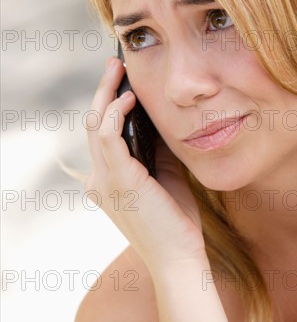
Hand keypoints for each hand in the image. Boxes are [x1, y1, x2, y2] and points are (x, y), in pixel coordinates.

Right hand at [86, 57, 206, 272]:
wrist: (180, 257)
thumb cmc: (174, 219)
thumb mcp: (164, 174)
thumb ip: (155, 148)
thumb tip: (159, 116)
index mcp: (106, 180)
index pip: (99, 134)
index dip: (107, 104)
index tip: (120, 80)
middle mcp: (97, 179)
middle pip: (91, 122)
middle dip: (102, 89)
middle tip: (114, 64)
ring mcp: (104, 181)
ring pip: (94, 124)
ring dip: (105, 93)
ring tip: (118, 70)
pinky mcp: (118, 180)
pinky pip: (107, 136)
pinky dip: (114, 113)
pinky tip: (128, 98)